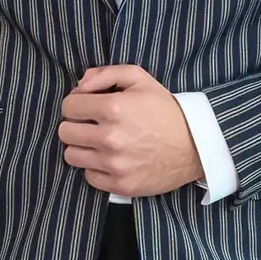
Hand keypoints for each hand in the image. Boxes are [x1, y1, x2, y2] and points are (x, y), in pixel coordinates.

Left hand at [58, 64, 204, 197]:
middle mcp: (110, 138)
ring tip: (98, 141)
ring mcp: (114, 165)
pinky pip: (88, 176)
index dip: (76, 103)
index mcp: (113, 108)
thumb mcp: (139, 78)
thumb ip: (105, 73)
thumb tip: (79, 85)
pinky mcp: (120, 185)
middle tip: (91, 124)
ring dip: (81, 146)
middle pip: (65, 132)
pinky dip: (95, 167)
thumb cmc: (164, 109)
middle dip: (75, 124)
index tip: (86, 106)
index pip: (68, 106)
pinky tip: (109, 158)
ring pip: (71, 155)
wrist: (195, 145)